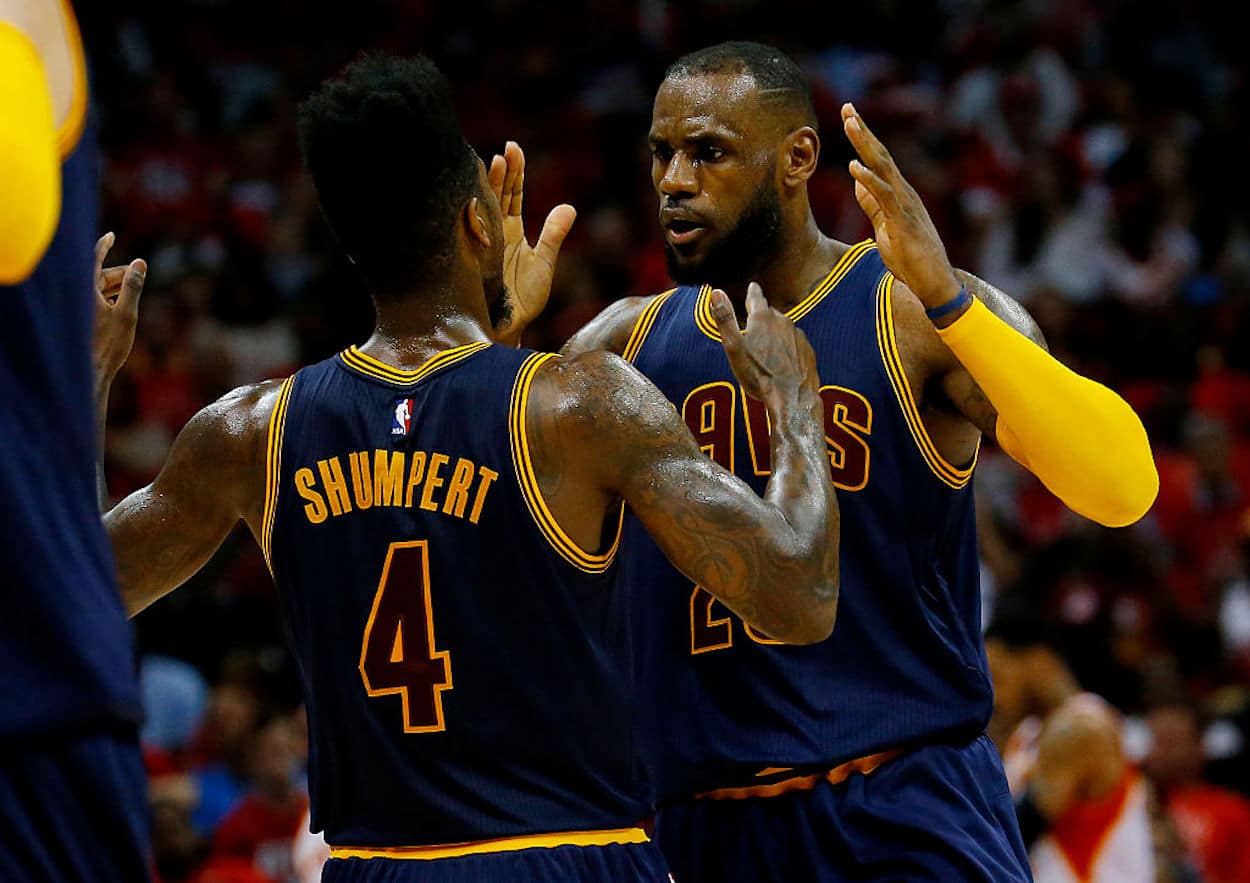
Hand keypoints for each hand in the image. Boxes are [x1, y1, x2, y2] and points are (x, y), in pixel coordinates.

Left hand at [93, 232, 145, 385]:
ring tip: (133, 293)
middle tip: (139, 276)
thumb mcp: (127, 314)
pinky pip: (96, 300)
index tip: (111, 235)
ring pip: (99, 289)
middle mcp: (78, 296)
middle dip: (121, 274)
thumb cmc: (108, 344)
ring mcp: (79, 308)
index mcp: (85, 290)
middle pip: (101, 276)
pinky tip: (121, 307)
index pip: (93, 260)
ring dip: (117, 288)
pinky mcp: (82, 318)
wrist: (91, 370)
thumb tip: (139, 263)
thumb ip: (132, 286)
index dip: (103, 246)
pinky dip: (110, 298)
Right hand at [487, 141, 575, 343]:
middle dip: (500, 173)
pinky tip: (474, 196)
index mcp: (511, 229)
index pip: (513, 193)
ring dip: (487, 187)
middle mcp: (494, 231)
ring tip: (492, 163)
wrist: (510, 327)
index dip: (514, 172)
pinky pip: (470, 231)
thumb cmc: (525, 299)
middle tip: (505, 151)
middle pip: (497, 194)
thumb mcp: (543, 264)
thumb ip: (554, 236)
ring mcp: (482, 242)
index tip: (514, 149)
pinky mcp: (473, 257)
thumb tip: (569, 207)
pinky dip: (472, 214)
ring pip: (483, 207)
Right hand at [710, 282, 819, 409]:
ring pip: (783, 329)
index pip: (756, 297)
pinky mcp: (808, 350)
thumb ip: (725, 319)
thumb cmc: (758, 375)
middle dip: (762, 319)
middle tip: (753, 332)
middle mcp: (783, 321)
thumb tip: (716, 292)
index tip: (753, 287)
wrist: (791, 398)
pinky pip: (795, 344)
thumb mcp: (734, 348)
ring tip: (766, 353)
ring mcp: (798, 336)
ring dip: (775, 335)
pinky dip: (788, 349)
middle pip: (770, 314)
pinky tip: (782, 364)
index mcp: (762, 318)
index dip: (752, 292)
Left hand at [841, 103, 961, 308]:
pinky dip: (869, 180)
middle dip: (863, 131)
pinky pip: (884, 197)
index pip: (879, 160)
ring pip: (883, 168)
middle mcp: (905, 193)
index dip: (864, 139)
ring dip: (865, 145)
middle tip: (847, 107)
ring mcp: (906, 206)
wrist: (934, 284)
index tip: (849, 117)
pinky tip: (854, 167)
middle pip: (881, 155)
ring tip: (850, 123)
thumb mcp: (885, 226)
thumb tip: (857, 181)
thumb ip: (872, 204)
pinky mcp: (904, 222)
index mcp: (899, 194)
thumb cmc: (911, 258)